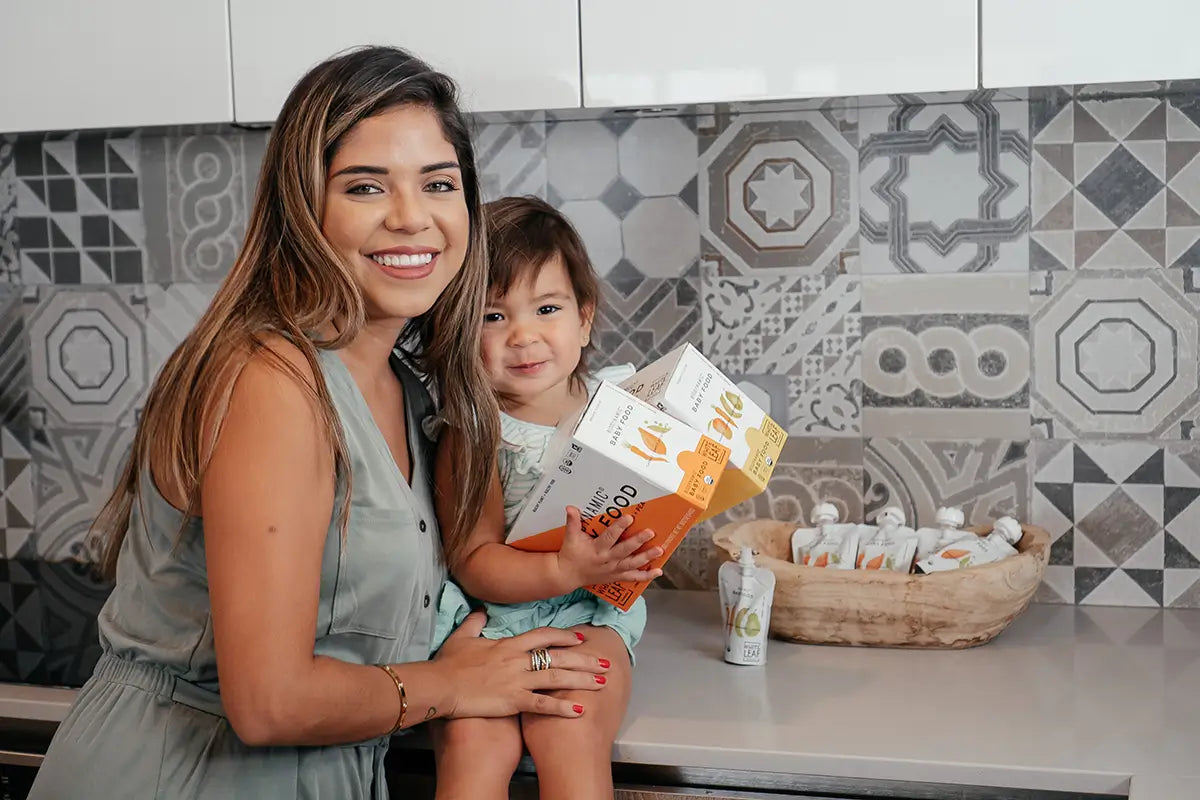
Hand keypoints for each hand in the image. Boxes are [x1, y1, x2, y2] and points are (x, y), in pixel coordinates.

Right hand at [433, 611, 610, 717]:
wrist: (441, 685)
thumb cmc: (449, 663)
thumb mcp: (462, 637)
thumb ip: (474, 623)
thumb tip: (481, 611)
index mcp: (509, 644)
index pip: (544, 636)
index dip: (565, 636)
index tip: (581, 638)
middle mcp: (518, 660)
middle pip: (559, 656)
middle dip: (585, 659)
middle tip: (606, 662)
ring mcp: (517, 680)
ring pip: (557, 677)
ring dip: (582, 680)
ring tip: (602, 683)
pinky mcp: (512, 701)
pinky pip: (543, 704)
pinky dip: (562, 707)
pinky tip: (579, 710)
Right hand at [555, 506, 662, 589]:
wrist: (568, 575)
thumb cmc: (571, 555)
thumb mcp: (570, 538)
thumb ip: (573, 522)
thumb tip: (571, 508)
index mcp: (596, 549)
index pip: (609, 537)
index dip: (619, 527)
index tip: (629, 518)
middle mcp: (607, 560)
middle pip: (625, 550)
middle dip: (638, 541)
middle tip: (650, 533)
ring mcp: (613, 570)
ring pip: (632, 564)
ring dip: (646, 557)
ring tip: (659, 550)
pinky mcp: (617, 576)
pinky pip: (633, 577)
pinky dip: (646, 576)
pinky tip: (658, 571)